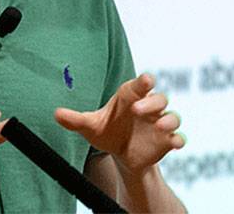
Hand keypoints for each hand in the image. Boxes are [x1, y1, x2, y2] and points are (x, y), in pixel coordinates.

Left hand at [54, 73, 183, 175]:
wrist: (121, 154)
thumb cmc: (107, 131)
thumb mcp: (90, 126)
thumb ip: (75, 120)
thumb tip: (55, 114)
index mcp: (131, 97)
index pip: (140, 85)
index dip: (144, 81)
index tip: (146, 80)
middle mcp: (148, 108)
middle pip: (159, 99)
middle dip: (152, 102)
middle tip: (138, 109)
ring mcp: (159, 124)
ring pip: (172, 116)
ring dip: (169, 120)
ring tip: (160, 126)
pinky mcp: (166, 141)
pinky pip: (178, 138)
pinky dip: (178, 139)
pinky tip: (174, 143)